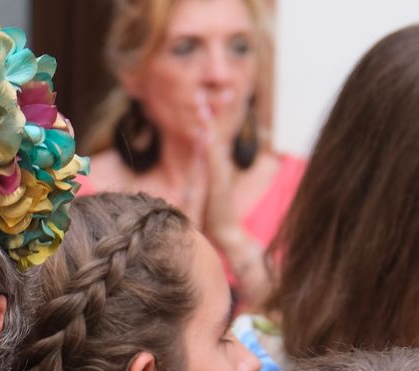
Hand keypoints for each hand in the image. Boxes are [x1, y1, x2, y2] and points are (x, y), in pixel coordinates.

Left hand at [194, 92, 241, 245]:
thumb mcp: (201, 189)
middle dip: (210, 110)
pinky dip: (208, 146)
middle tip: (202, 89)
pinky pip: (212, 162)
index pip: (210, 134)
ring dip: (208, 123)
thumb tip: (193, 164)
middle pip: (215, 131)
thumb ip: (199, 174)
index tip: (200, 96)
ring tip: (201, 104)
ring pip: (214, 142)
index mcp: (213, 164)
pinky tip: (203, 134)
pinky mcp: (217, 184)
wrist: (225, 234)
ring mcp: (218, 173)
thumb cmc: (212, 215)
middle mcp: (217, 164)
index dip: (207, 115)